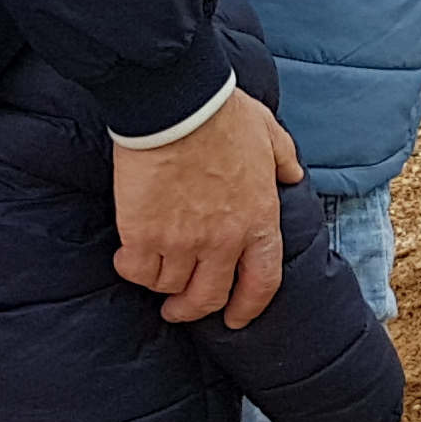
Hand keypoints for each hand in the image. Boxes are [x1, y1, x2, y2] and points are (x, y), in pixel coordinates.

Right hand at [114, 90, 289, 326]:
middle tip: (178, 309)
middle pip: (209, 297)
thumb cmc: (220, 113)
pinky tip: (128, 257)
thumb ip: (283, 158)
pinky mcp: (143, 235)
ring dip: (161, 283)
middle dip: (192, 309)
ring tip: (151, 269)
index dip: (248, 307)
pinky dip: (132, 268)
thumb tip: (292, 175)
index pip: (261, 282)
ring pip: (170, 286)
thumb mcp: (268, 132)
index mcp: (258, 220)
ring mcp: (183, 242)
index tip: (235, 318)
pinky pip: (137, 271)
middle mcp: (223, 241)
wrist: (175, 103)